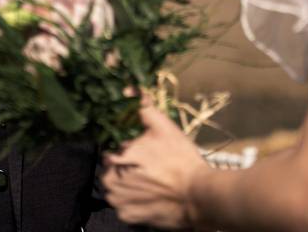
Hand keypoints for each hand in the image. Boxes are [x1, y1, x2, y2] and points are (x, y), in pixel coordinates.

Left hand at [102, 105, 211, 228]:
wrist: (198, 195)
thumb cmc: (179, 159)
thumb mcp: (164, 128)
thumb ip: (144, 109)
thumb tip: (130, 89)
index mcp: (114, 160)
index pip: (109, 154)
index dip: (124, 152)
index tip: (139, 154)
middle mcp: (111, 184)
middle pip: (111, 174)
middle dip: (125, 170)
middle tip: (147, 169)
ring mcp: (119, 204)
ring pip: (117, 192)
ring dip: (128, 188)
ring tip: (150, 183)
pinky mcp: (129, 220)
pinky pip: (125, 210)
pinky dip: (135, 204)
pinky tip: (151, 197)